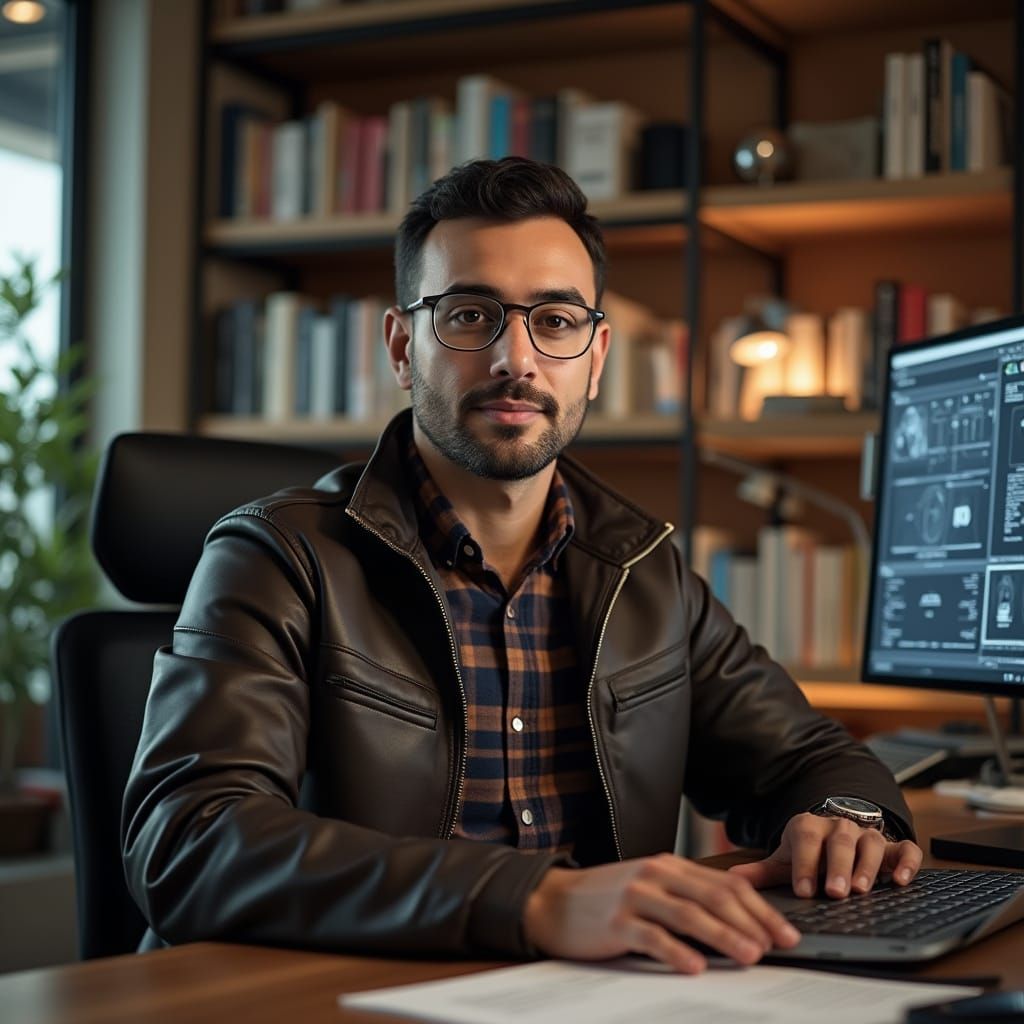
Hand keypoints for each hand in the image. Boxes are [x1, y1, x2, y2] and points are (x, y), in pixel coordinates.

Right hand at [522, 854, 800, 973]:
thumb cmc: (605, 899)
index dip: (759, 907)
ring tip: (751, 955)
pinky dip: (677, 951)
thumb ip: (685, 897)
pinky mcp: (617, 922)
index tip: (784, 931)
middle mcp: (656, 875)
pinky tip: (696, 966)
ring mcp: (635, 897)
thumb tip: (737, 923)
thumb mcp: (649, 888)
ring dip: (725, 936)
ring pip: (690, 914)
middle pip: (714, 896)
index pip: (725, 884)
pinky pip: (653, 937)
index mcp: (669, 866)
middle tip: (779, 945)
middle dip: (752, 921)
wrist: (552, 901)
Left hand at [728, 813, 923, 898]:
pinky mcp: (894, 846)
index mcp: (810, 827)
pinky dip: (907, 862)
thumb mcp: (786, 859)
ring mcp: (868, 835)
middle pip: (840, 842)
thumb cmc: (809, 852)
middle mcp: (840, 827)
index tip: (803, 890)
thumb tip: (731, 879)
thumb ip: (762, 872)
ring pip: (872, 845)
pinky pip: (905, 849)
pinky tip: (902, 881)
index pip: (806, 839)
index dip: (805, 864)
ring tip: (861, 889)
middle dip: (837, 867)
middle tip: (835, 892)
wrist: (835, 831)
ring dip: (868, 866)